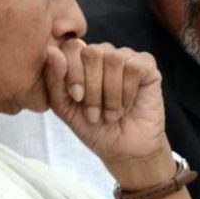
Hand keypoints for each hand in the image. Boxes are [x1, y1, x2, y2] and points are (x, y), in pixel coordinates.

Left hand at [45, 40, 172, 186]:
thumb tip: (52, 51)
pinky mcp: (147, 66)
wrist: (124, 151)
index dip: (72, 72)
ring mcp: (126, 57)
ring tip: (111, 113)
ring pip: (114, 59)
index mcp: (81, 60)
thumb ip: (54, 80)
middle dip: (92, 87)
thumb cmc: (94, 128)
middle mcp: (103, 54)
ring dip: (111, 93)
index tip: (76, 98)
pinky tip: (127, 104)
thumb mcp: (64, 107)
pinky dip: (128, 90)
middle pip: (92, 52)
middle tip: (94, 113)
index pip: (71, 47)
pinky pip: (134, 66)